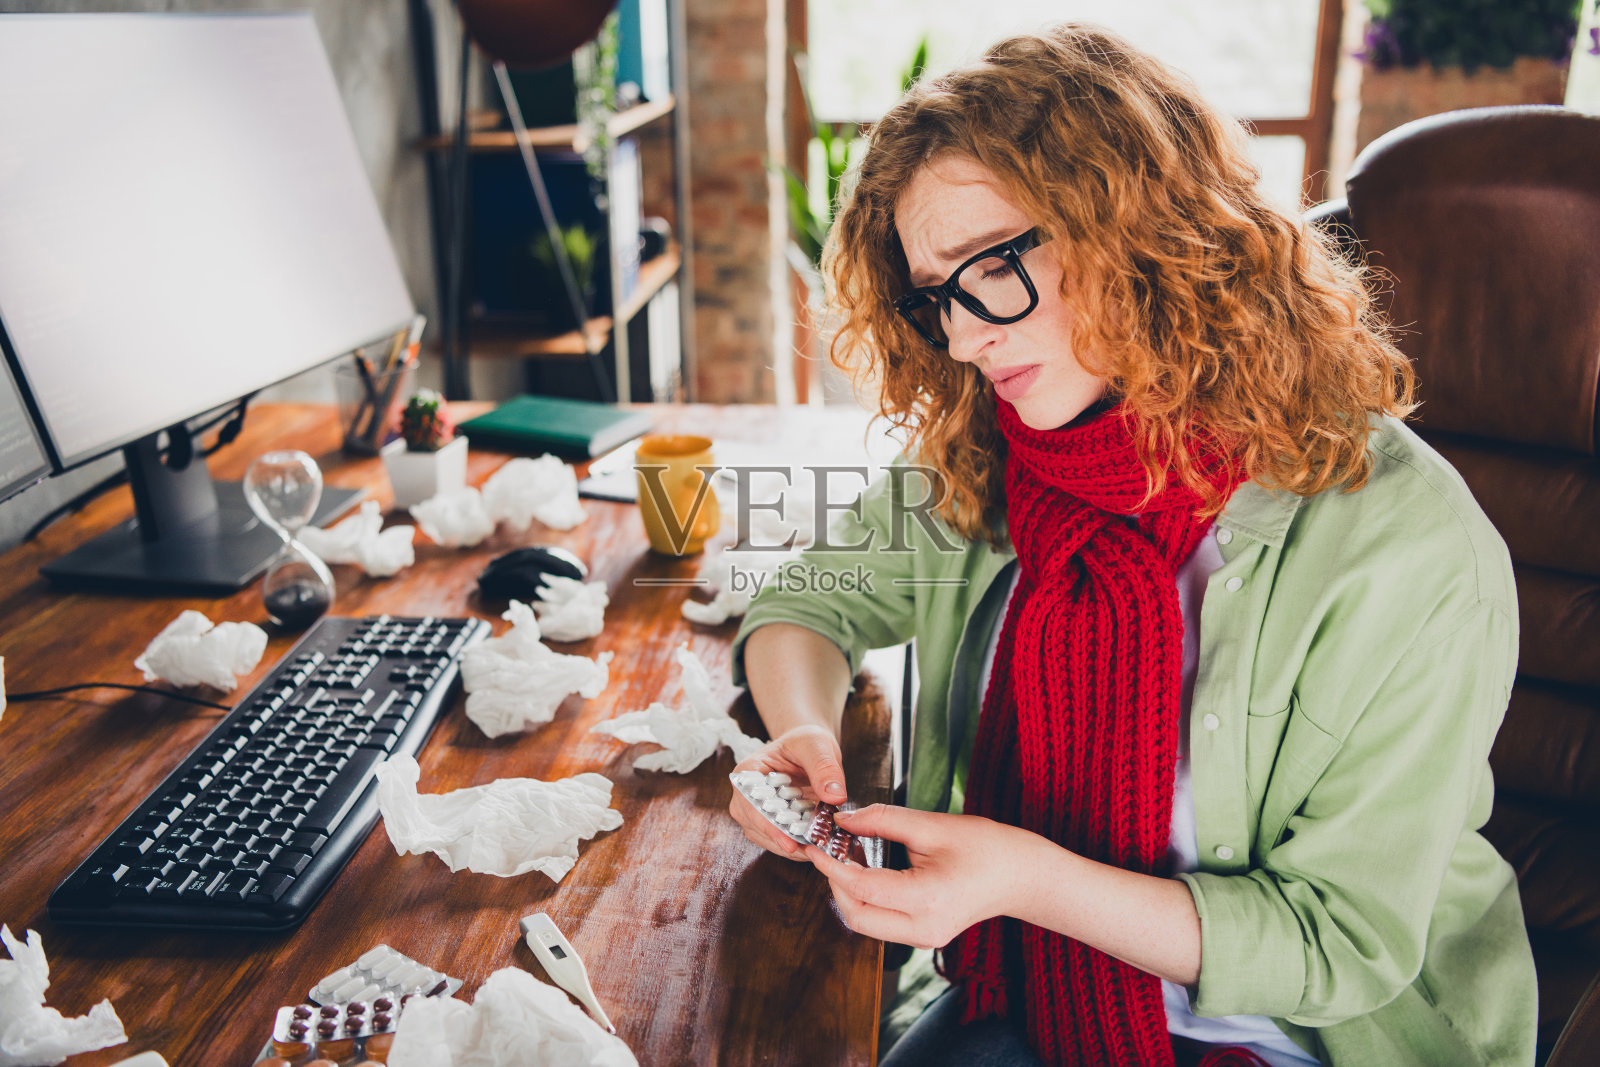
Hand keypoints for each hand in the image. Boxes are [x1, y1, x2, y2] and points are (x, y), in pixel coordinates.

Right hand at [728, 724, 849, 859]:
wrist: (808, 750)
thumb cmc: (805, 742)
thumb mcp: (816, 744)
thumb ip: (824, 767)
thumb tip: (834, 795)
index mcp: (747, 774)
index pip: (752, 805)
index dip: (769, 826)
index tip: (790, 844)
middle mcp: (745, 798)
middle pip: (759, 828)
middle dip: (788, 842)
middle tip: (817, 850)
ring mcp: (756, 815)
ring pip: (771, 841)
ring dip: (797, 847)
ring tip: (823, 848)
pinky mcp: (772, 827)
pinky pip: (784, 843)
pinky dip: (802, 847)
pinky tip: (820, 845)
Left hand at [804, 804, 1044, 948]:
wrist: (1023, 876)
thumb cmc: (987, 847)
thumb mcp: (934, 825)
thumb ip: (883, 820)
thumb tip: (844, 819)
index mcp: (927, 900)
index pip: (863, 888)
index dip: (833, 866)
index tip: (816, 845)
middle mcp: (923, 929)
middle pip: (857, 917)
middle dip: (836, 885)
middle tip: (830, 851)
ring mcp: (924, 939)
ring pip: (867, 924)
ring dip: (850, 893)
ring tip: (848, 856)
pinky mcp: (924, 937)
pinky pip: (882, 923)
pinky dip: (867, 899)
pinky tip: (867, 870)